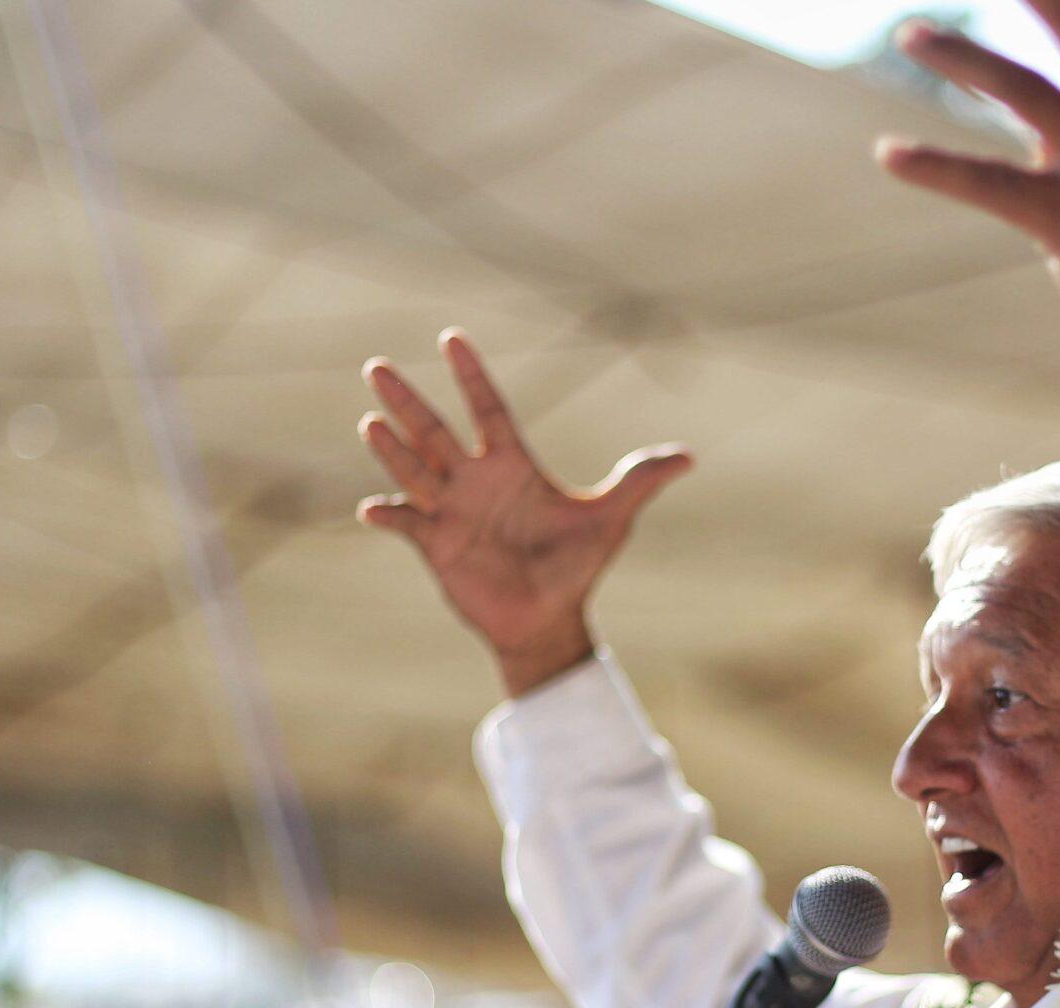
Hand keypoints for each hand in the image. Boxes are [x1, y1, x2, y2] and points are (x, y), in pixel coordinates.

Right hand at [355, 330, 692, 696]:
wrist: (549, 619)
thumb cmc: (577, 564)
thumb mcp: (611, 520)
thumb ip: (639, 482)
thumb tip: (689, 457)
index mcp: (512, 465)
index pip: (488, 409)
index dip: (471, 375)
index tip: (452, 337)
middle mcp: (475, 481)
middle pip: (434, 432)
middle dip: (407, 401)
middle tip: (376, 365)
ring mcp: (451, 511)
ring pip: (414, 471)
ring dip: (393, 450)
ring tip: (370, 422)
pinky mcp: (436, 546)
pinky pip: (406, 524)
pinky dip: (389, 515)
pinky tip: (373, 509)